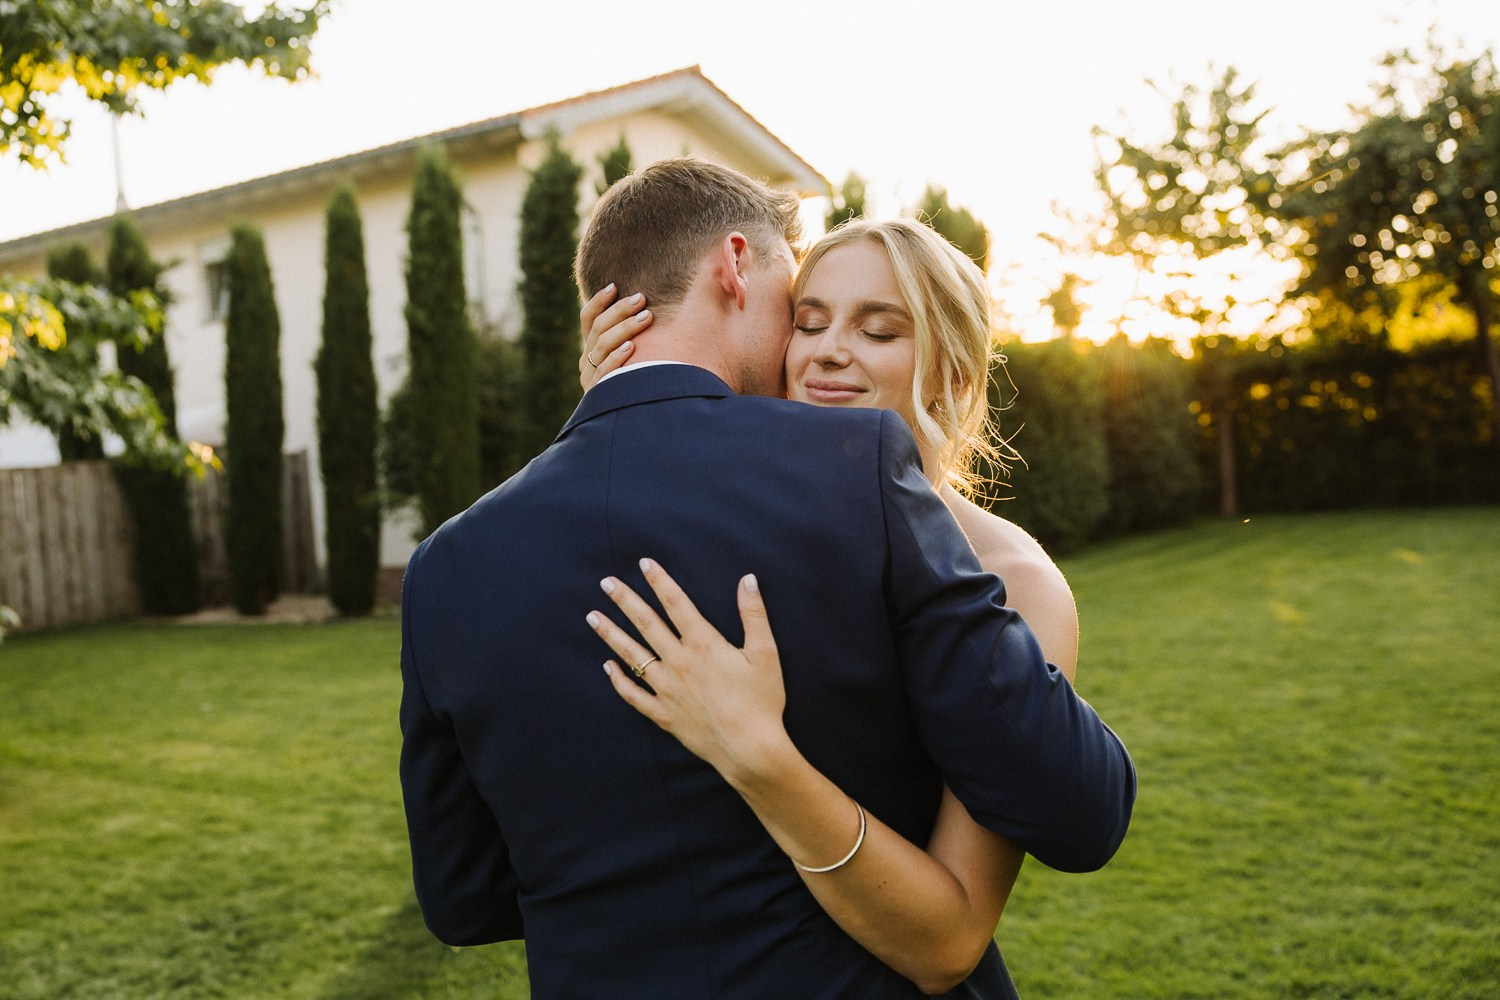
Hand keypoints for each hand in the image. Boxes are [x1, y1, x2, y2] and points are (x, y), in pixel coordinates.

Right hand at [578, 284, 653, 389]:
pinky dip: (618, 358)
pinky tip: (632, 347)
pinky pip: (606, 371)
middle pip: (599, 328)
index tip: (614, 286)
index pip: (588, 319)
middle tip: (641, 298)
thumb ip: (630, 337)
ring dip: (625, 328)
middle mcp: (586, 359)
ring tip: (647, 316)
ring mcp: (590, 376)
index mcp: (590, 347)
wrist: (624, 420)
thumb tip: (650, 306)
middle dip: (620, 310)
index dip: (599, 301)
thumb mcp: (628, 358)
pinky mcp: (598, 392)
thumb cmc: (635, 382)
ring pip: (603, 345)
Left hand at [587, 559, 790, 785]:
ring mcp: (667, 689)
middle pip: (646, 624)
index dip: (659, 581)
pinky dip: (618, 680)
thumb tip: (748, 580)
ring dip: (611, 634)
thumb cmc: (762, 701)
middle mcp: (679, 663)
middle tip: (606, 583)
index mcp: (703, 644)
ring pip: (632, 656)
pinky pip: (633, 695)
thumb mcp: (765, 653)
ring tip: (592, 616)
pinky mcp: (663, 714)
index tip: (644, 563)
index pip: (676, 603)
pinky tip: (608, 666)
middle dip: (625, 600)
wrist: (750, 749)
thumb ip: (754, 614)